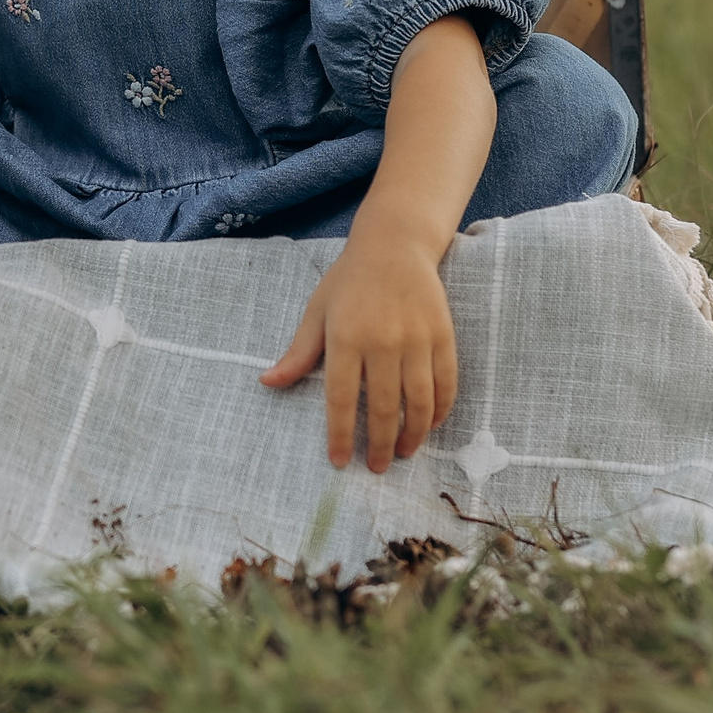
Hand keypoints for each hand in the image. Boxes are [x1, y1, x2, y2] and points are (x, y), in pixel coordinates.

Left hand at [258, 213, 460, 470]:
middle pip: (383, 407)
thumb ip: (298, 353)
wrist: (394, 245)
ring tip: (405, 453)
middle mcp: (383, 341)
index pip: (342, 399)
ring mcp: (417, 339)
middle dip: (380, 445)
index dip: (341, 435)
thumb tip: (267, 383)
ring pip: (420, 402)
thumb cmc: (348, 282)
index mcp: (345, 337)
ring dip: (413, 435)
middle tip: (377, 468)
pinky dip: (440, 411)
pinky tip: (429, 425)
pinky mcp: (443, 336)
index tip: (339, 461)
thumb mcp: (316, 312)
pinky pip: (446, 383)